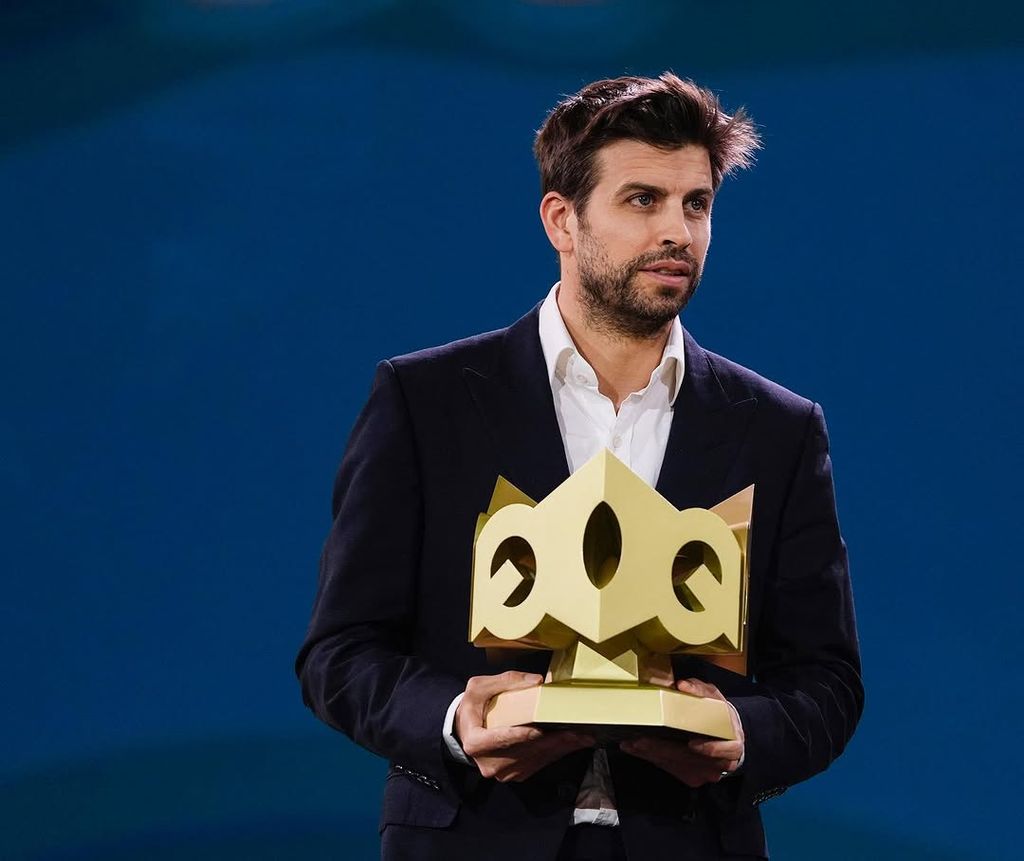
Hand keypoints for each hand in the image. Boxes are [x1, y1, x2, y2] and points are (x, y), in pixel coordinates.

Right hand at [454, 671, 594, 782]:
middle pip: (525, 751)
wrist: (464, 731)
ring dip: (559, 749)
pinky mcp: (514, 775)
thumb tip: (536, 681)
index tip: (539, 730)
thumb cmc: (472, 708)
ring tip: (581, 738)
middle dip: (552, 741)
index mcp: (476, 742)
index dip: (520, 736)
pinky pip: (537, 765)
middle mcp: (489, 763)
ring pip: (535, 760)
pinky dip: (554, 754)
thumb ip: (506, 681)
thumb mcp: (479, 688)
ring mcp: (502, 773)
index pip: (500, 739)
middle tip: (576, 733)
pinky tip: (570, 745)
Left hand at [619, 677, 744, 787]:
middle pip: (692, 759)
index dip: (710, 748)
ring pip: (677, 766)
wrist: (727, 738)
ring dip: (653, 755)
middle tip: (640, 741)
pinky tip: (637, 751)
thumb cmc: (719, 715)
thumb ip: (700, 691)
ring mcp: (705, 773)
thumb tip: (682, 686)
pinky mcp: (693, 777)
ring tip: (632, 745)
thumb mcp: (715, 698)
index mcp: (732, 742)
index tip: (692, 744)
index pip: (725, 749)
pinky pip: (671, 769)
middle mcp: (720, 763)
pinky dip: (653, 759)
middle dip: (664, 750)